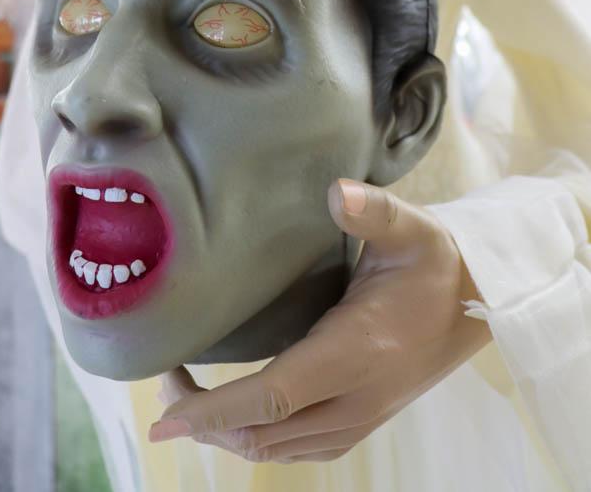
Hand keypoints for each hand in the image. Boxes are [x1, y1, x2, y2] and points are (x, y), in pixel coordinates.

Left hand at [150, 180, 490, 464]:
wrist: (476, 304)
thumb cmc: (434, 263)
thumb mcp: (410, 229)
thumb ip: (372, 212)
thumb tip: (336, 192)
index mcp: (357, 352)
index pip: (273, 397)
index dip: (214, 410)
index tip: (165, 415)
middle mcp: (356, 398)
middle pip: (263, 433)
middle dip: (205, 421)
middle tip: (168, 380)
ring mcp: (361, 418)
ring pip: (278, 448)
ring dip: (228, 432)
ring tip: (190, 397)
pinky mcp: (363, 422)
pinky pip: (300, 449)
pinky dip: (259, 438)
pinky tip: (237, 416)